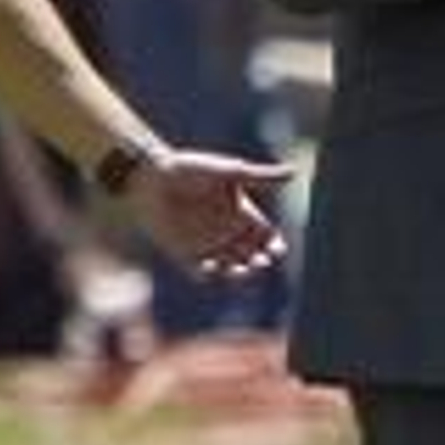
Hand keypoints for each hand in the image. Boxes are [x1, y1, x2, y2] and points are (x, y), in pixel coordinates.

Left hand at [121, 150, 292, 278]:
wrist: (149, 178)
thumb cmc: (189, 169)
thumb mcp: (228, 172)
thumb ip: (261, 177)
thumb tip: (295, 172)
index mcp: (240, 212)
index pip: (266, 236)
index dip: (274, 245)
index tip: (276, 248)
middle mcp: (227, 231)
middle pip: (253, 255)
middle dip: (261, 260)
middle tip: (261, 260)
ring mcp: (207, 245)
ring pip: (232, 267)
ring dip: (240, 273)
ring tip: (243, 270)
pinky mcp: (184, 255)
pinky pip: (202, 273)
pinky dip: (210, 274)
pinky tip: (213, 268)